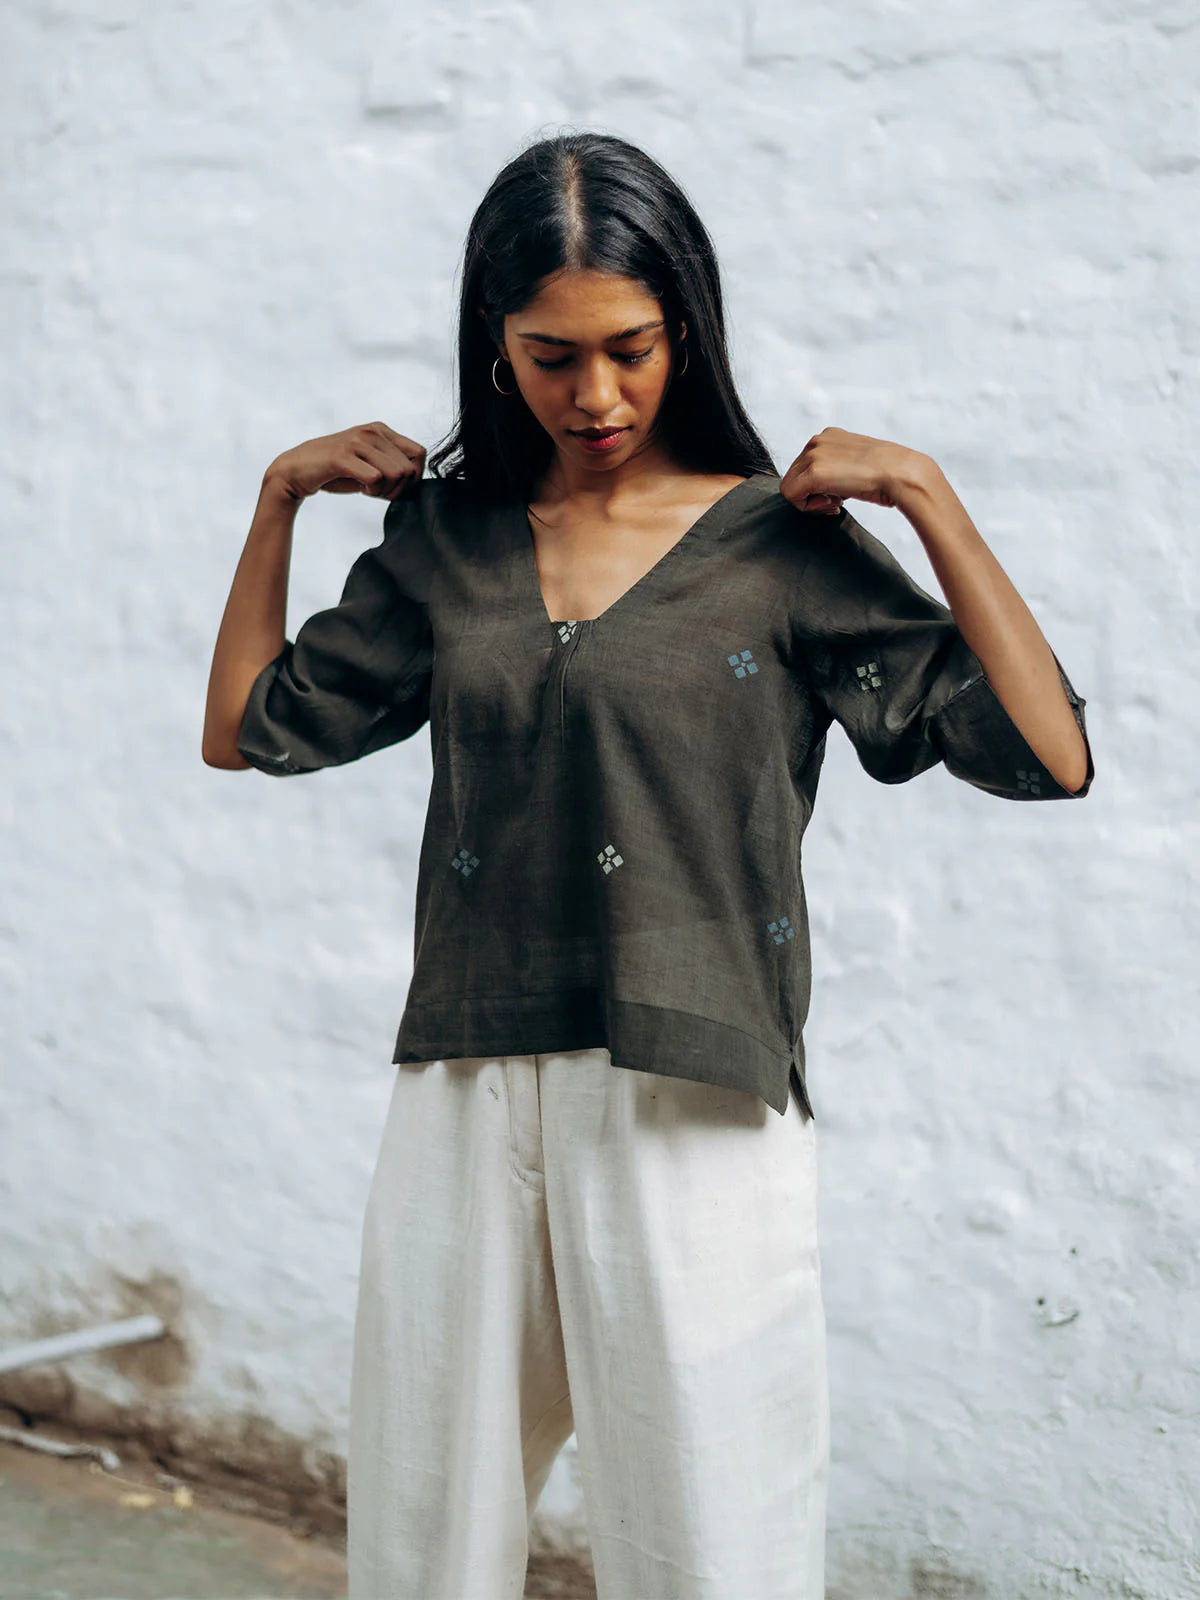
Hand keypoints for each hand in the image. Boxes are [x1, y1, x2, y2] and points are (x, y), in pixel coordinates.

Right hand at [265, 422, 425, 503]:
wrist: (296, 471)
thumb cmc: (336, 471)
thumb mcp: (369, 464)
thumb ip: (392, 465)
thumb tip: (416, 480)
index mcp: (381, 430)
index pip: (420, 454)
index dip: (412, 478)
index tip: (393, 485)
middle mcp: (372, 431)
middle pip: (410, 469)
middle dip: (398, 489)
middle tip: (379, 492)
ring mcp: (357, 442)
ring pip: (396, 474)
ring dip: (386, 492)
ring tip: (369, 490)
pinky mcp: (342, 456)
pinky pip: (375, 479)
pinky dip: (372, 491)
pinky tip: (360, 489)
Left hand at [780, 426, 925, 513]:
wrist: (902, 473)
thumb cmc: (887, 474)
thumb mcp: (858, 464)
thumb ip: (838, 469)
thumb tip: (826, 487)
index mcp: (829, 436)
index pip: (805, 467)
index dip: (817, 487)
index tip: (838, 495)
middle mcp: (817, 441)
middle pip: (795, 477)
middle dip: (813, 494)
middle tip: (838, 502)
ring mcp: (813, 455)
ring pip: (791, 487)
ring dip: (812, 501)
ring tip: (837, 501)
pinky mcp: (812, 473)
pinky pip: (791, 496)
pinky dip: (808, 507)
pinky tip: (834, 504)